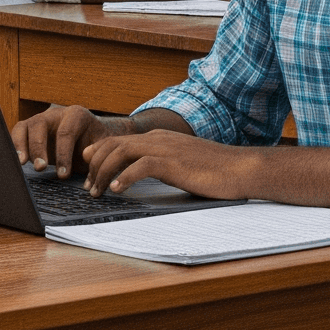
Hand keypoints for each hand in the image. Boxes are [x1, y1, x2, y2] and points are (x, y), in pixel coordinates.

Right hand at [9, 103, 114, 178]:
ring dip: (22, 145)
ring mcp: (40, 120)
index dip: (64, 154)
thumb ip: (97, 154)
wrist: (88, 137)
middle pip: (40, 125)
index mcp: (76, 115)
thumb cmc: (95, 143)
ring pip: (24, 126)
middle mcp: (55, 114)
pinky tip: (17, 161)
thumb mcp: (101, 146)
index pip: (66, 132)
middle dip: (39, 147)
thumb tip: (88, 168)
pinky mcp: (29, 130)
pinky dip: (15, 146)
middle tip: (41, 167)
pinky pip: (18, 134)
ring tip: (23, 163)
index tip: (64, 174)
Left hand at [79, 126, 263, 200]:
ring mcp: (165, 148)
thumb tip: (141, 175)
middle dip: (95, 165)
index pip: (119, 140)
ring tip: (96, 192)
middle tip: (88, 188)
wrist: (241, 168)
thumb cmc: (214, 170)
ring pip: (121, 152)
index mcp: (158, 138)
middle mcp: (157, 138)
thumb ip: (160, 165)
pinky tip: (116, 190)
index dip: (99, 155)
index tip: (89, 172)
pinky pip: (140, 166)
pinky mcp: (173, 162)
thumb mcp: (181, 163)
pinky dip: (123, 177)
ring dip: (103, 172)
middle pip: (113, 144)